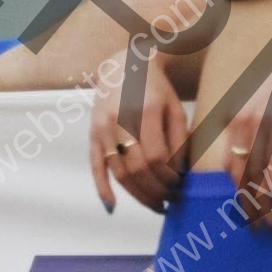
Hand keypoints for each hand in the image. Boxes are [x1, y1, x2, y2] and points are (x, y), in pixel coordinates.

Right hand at [90, 48, 187, 213]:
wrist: (125, 66)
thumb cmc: (156, 90)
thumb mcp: (174, 108)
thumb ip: (178, 140)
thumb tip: (179, 175)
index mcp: (144, 110)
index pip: (156, 157)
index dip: (169, 177)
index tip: (179, 185)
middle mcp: (119, 119)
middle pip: (137, 168)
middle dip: (155, 190)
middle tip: (169, 200)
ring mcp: (102, 127)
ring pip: (119, 172)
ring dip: (137, 194)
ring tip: (155, 204)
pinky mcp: (92, 133)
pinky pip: (95, 165)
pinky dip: (102, 188)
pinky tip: (112, 206)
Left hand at [222, 27, 271, 226]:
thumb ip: (270, 137)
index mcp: (236, 118)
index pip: (231, 163)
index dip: (238, 190)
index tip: (247, 210)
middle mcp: (240, 120)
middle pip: (238, 171)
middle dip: (246, 202)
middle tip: (256, 225)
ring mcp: (257, 121)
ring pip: (254, 171)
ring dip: (261, 200)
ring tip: (268, 221)